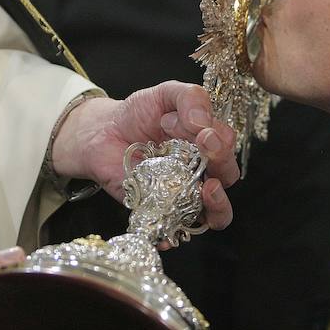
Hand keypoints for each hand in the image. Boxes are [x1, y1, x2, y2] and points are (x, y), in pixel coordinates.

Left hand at [52, 81, 239, 229]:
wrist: (103, 132)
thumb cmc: (139, 113)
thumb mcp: (166, 93)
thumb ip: (190, 97)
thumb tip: (203, 122)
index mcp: (207, 140)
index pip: (227, 144)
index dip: (219, 138)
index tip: (200, 129)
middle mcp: (201, 169)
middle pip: (227, 176)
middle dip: (222, 163)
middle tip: (204, 148)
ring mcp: (183, 193)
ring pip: (216, 213)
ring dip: (218, 205)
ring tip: (207, 190)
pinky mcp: (161, 212)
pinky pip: (176, 231)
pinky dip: (176, 235)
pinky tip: (169, 225)